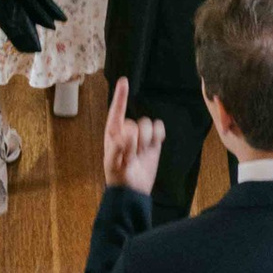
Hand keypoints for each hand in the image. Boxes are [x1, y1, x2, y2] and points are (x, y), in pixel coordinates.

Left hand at [104, 76, 164, 198]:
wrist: (133, 191)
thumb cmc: (118, 177)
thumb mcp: (113, 164)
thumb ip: (119, 148)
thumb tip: (128, 134)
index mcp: (113, 133)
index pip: (117, 111)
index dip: (120, 96)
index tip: (124, 81)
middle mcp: (127, 131)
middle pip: (137, 122)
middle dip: (137, 139)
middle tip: (132, 155)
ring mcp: (141, 136)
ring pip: (149, 125)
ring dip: (147, 139)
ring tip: (141, 154)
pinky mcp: (154, 142)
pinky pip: (159, 128)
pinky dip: (159, 135)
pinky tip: (153, 146)